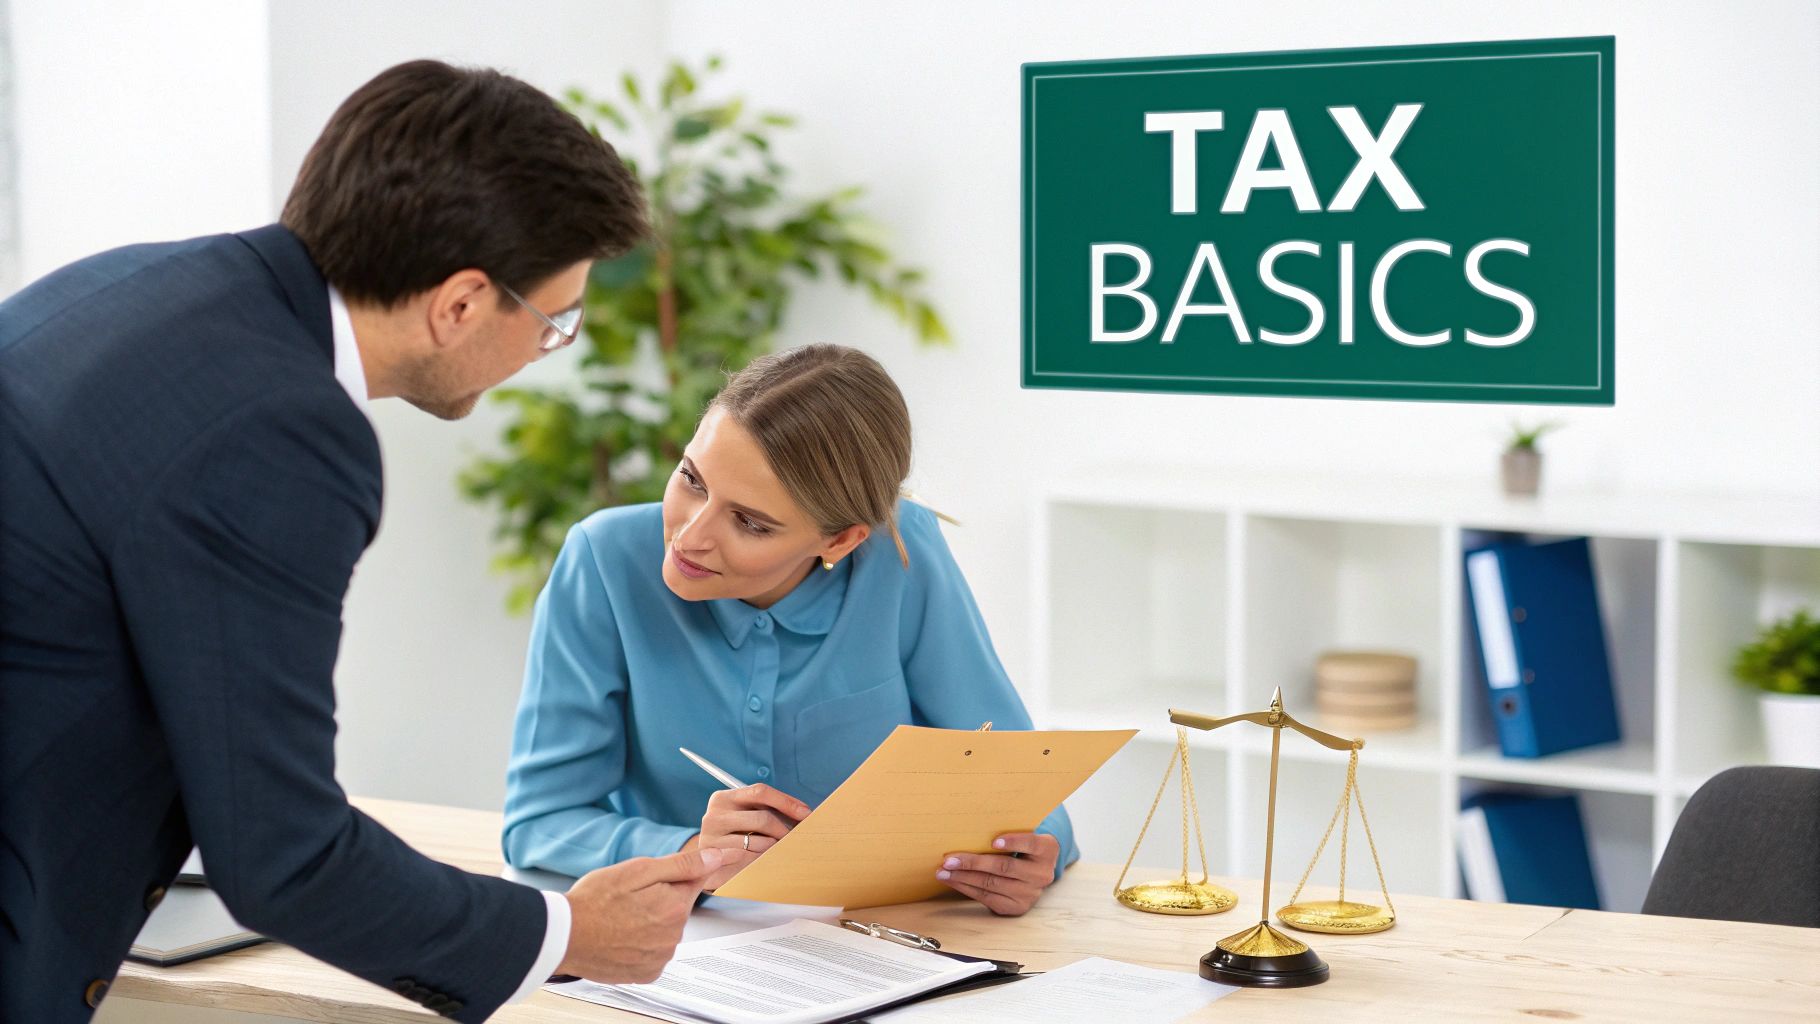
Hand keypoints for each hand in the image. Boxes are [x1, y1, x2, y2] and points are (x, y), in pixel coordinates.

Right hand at [556, 846, 731, 981]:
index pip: (694, 881)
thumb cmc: (594, 901)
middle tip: (629, 896)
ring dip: (650, 922)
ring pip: (665, 930)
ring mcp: (660, 958)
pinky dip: (642, 944)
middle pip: (677, 907)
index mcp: (675, 907)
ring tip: (621, 917)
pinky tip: (622, 936)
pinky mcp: (646, 973)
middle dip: (660, 898)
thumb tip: (716, 858)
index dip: (683, 873)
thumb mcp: (637, 870)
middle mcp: (673, 937)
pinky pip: (654, 952)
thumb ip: (681, 865)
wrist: (563, 936)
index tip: (677, 872)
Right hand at [688, 784, 811, 889]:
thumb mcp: (744, 817)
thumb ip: (767, 810)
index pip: (760, 792)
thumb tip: (803, 814)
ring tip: (777, 851)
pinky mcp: (715, 861)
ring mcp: (711, 838)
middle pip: (763, 818)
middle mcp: (714, 815)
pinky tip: (763, 861)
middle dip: (785, 830)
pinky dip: (762, 861)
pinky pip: (750, 860)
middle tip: (796, 839)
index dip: (786, 802)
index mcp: (724, 798)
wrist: (704, 862)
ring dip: (774, 848)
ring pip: (759, 843)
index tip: (806, 814)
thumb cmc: (733, 835)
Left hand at [935, 832, 1059, 915]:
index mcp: (1047, 850)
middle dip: (973, 862)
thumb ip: (1008, 831)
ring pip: (992, 884)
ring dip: (963, 877)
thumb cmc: (1022, 848)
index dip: (1013, 842)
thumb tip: (970, 825)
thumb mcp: (1024, 836)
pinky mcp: (1016, 907)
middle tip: (949, 859)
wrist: (1035, 873)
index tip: (993, 841)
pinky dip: (966, 888)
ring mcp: (1030, 893)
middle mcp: (1041, 874)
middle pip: (1004, 867)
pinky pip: (987, 898)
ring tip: (944, 871)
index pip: (1031, 843)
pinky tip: (952, 881)